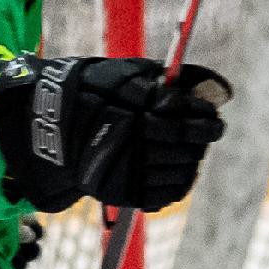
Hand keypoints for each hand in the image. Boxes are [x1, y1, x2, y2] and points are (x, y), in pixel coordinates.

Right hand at [1, 57, 231, 213]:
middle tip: (210, 129)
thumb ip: (172, 79)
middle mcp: (128, 145)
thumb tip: (220, 86)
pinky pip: (166, 194)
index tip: (214, 116)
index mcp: (130, 114)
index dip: (203, 119)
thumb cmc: (94, 90)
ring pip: (180, 171)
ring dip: (192, 159)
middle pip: (184, 147)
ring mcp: (125, 171)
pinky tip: (182, 169)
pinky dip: (180, 182)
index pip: (181, 122)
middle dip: (201, 137)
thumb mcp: (129, 73)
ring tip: (192, 149)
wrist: (49, 124)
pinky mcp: (121, 192)